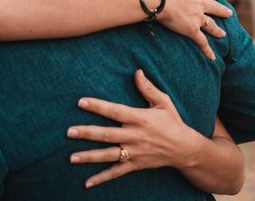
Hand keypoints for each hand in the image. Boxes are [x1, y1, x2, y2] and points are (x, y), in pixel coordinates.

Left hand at [68, 69, 200, 187]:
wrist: (185, 149)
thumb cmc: (172, 122)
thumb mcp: (163, 102)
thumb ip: (148, 88)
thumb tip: (137, 71)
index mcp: (140, 118)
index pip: (115, 111)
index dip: (98, 106)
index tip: (81, 102)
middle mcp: (135, 136)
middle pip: (107, 135)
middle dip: (87, 133)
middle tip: (69, 131)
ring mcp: (134, 152)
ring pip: (108, 155)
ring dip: (89, 156)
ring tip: (71, 157)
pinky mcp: (135, 164)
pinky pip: (116, 172)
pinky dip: (102, 178)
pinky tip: (87, 182)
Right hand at [151, 0, 231, 59]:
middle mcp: (199, 3)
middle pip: (214, 8)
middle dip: (222, 11)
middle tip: (229, 13)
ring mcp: (196, 18)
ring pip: (210, 25)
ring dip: (217, 29)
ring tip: (223, 33)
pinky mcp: (191, 30)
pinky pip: (201, 42)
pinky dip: (207, 50)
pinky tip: (212, 58)